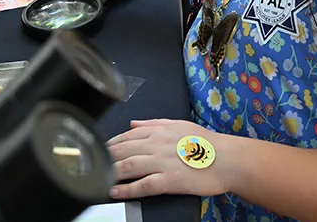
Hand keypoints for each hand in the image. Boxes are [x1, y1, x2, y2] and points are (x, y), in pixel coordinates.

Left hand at [107, 119, 227, 199]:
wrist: (226, 159)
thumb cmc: (205, 143)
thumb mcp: (178, 124)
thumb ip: (153, 124)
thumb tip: (133, 123)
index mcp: (158, 131)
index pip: (126, 136)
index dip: (109, 143)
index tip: (98, 149)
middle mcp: (156, 145)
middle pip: (122, 150)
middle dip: (104, 157)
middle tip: (90, 164)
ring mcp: (162, 162)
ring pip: (128, 166)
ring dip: (110, 172)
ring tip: (97, 178)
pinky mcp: (169, 180)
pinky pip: (143, 185)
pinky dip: (126, 189)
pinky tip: (115, 192)